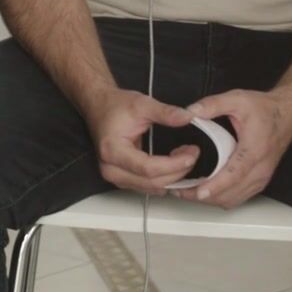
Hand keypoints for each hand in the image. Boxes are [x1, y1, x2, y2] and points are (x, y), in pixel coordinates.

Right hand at [83, 88, 201, 195]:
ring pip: (150, 188)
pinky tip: (173, 166)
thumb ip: (166, 112)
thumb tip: (188, 118)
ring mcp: (114, 176)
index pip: (148, 168)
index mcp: (112, 150)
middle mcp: (110, 168)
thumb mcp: (142, 104)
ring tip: (184, 158)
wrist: (98, 106)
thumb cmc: (114, 106)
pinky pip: (146, 187)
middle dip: (177, 171)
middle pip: (151, 182)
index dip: (174, 164)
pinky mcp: (121, 178)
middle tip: (192, 155)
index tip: (191, 154)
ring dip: (172, 177)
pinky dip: (163, 180)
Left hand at [171, 89, 291, 207]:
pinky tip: (206, 191)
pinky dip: (221, 198)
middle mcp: (260, 169)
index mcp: (255, 150)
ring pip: (234, 199)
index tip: (198, 192)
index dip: (216, 185)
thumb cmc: (265, 109)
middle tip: (180, 190)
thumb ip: (212, 104)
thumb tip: (190, 112)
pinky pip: (239, 197)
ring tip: (188, 192)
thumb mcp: (237, 99)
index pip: (235, 174)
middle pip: (231, 193)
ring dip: (211, 199)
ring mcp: (261, 178)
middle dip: (204, 195)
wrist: (288, 116)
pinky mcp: (260, 181)